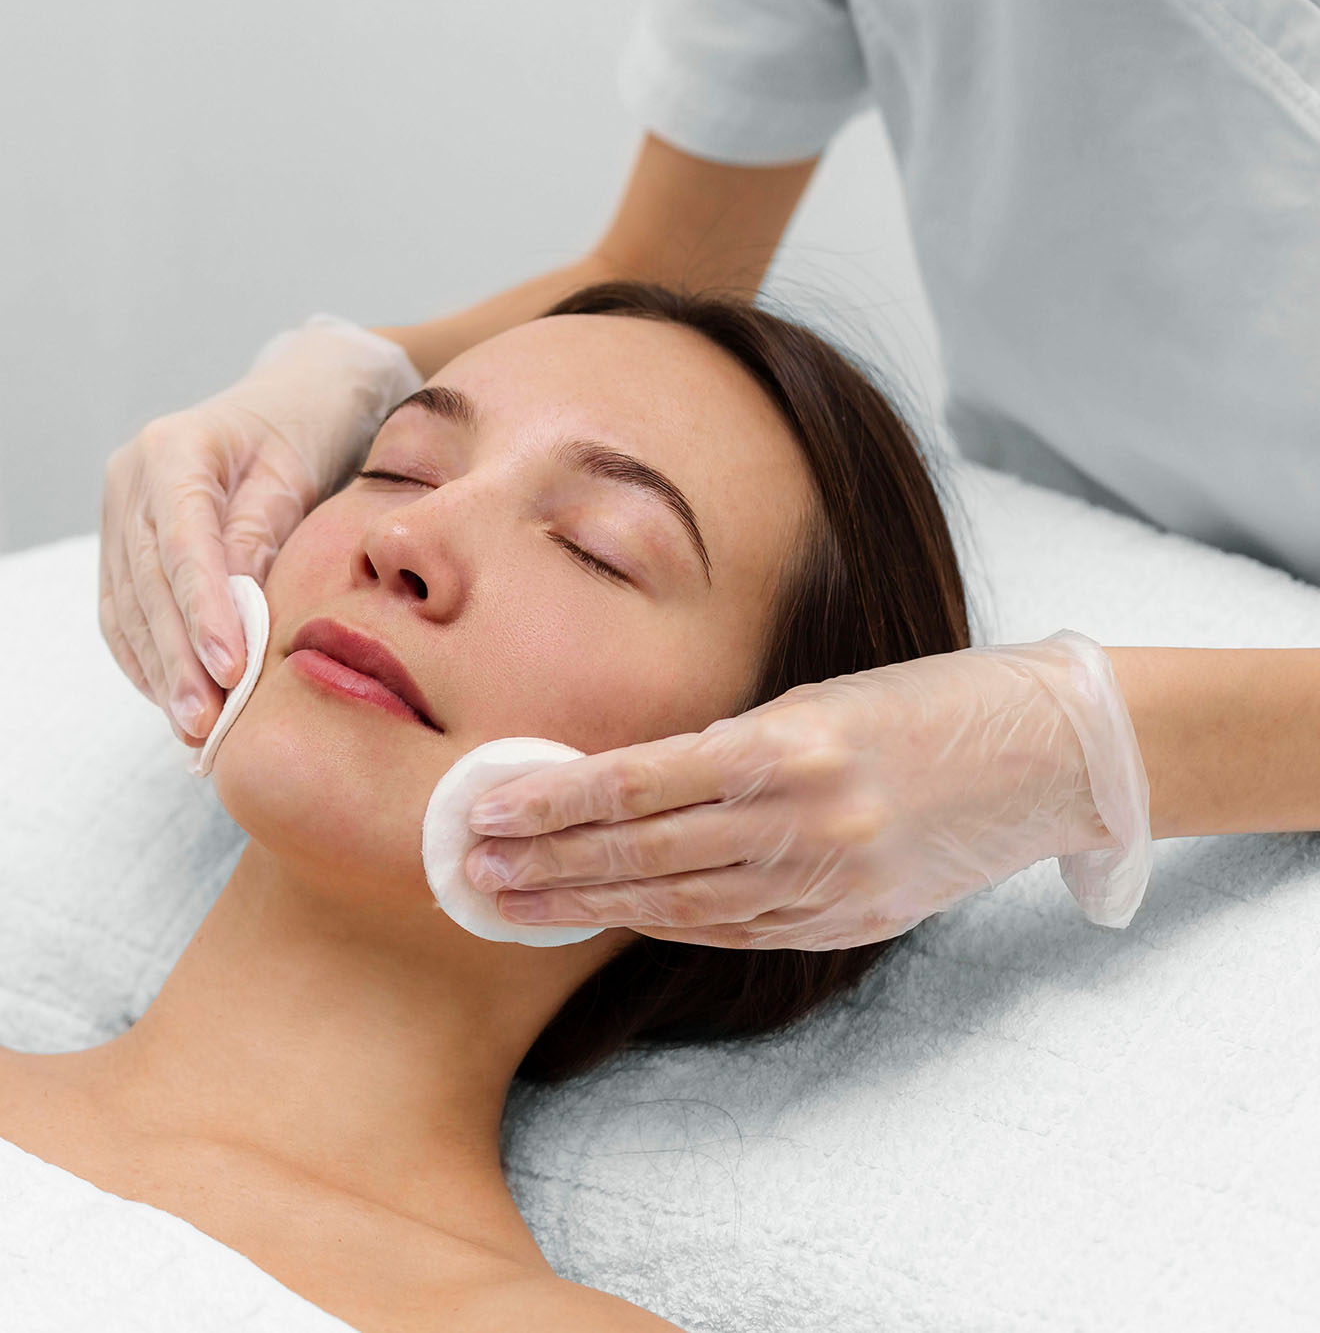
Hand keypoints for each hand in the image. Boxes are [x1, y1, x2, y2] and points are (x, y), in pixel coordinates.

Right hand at [99, 314, 421, 743]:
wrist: (295, 395)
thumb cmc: (309, 428)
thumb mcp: (298, 471)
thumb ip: (262, 532)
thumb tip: (239, 605)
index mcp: (171, 449)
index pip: (181, 545)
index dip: (202, 613)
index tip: (229, 668)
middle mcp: (130, 479)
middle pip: (147, 584)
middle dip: (177, 660)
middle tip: (205, 721)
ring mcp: (120, 511)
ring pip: (128, 605)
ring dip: (159, 672)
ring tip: (192, 727)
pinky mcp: (124, 542)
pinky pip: (125, 610)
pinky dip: (148, 658)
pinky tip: (173, 698)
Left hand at [464, 631, 1152, 946]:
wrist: (1049, 753)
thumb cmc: (926, 700)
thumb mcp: (817, 698)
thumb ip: (728, 749)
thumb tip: (627, 786)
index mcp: (786, 743)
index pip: (635, 782)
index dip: (551, 801)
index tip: (486, 808)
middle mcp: (802, 820)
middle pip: (642, 852)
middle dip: (547, 863)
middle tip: (471, 870)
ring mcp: (829, 882)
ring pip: (679, 904)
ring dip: (589, 907)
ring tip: (517, 905)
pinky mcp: (851, 922)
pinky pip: (736, 930)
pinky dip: (667, 926)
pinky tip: (613, 921)